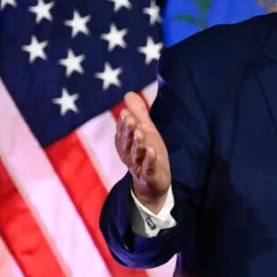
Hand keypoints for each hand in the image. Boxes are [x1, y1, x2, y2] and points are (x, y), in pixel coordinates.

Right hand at [115, 91, 170, 212]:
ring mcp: (139, 167)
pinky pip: (148, 169)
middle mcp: (129, 155)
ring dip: (138, 144)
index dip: (123, 124)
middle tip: (131, 120)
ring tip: (141, 133)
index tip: (126, 112)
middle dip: (128, 131)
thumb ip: (138, 113)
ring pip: (136, 155)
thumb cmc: (147, 154)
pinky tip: (152, 152)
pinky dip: (149, 161)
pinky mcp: (149, 177)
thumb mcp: (145, 130)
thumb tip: (128, 93)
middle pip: (127, 143)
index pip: (122, 133)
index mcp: (126, 144)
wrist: (154, 183)